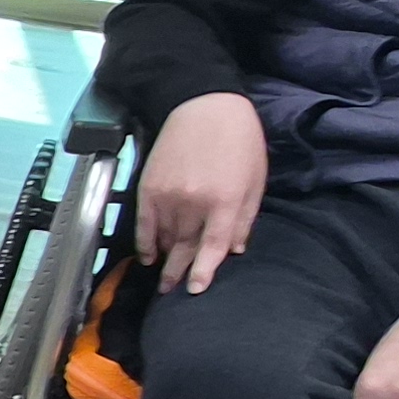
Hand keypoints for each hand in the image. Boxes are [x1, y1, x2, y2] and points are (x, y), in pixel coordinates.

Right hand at [136, 92, 266, 294]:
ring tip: (164, 276)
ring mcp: (167, 196)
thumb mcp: (254, 180)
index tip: (196, 290)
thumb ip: (244, 217)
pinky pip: (143, 225)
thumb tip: (234, 249)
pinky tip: (147, 255)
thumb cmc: (238, 141)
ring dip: (165, 259)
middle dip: (178, 273)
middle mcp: (193, 202)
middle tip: (172, 292)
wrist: (204, 106)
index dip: (204, 271)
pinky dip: (144, 242)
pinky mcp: (148, 188)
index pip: (212, 246)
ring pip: (164, 238)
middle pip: (184, 248)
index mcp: (223, 200)